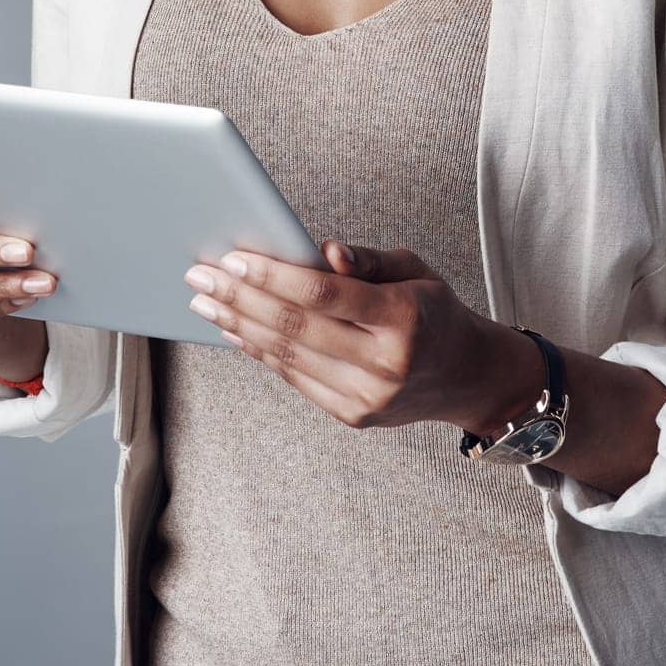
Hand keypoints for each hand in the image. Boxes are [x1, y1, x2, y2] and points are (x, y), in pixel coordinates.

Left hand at [183, 239, 521, 431]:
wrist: (465, 375)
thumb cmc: (433, 310)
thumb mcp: (413, 269)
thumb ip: (366, 260)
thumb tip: (322, 250)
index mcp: (403, 318)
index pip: (323, 294)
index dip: (272, 275)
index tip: (233, 257)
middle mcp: (384, 364)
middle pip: (295, 326)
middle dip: (240, 297)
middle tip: (201, 275)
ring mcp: (366, 397)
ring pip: (287, 356)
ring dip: (238, 325)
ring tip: (205, 301)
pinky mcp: (351, 415)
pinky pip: (294, 378)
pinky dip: (259, 351)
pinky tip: (234, 328)